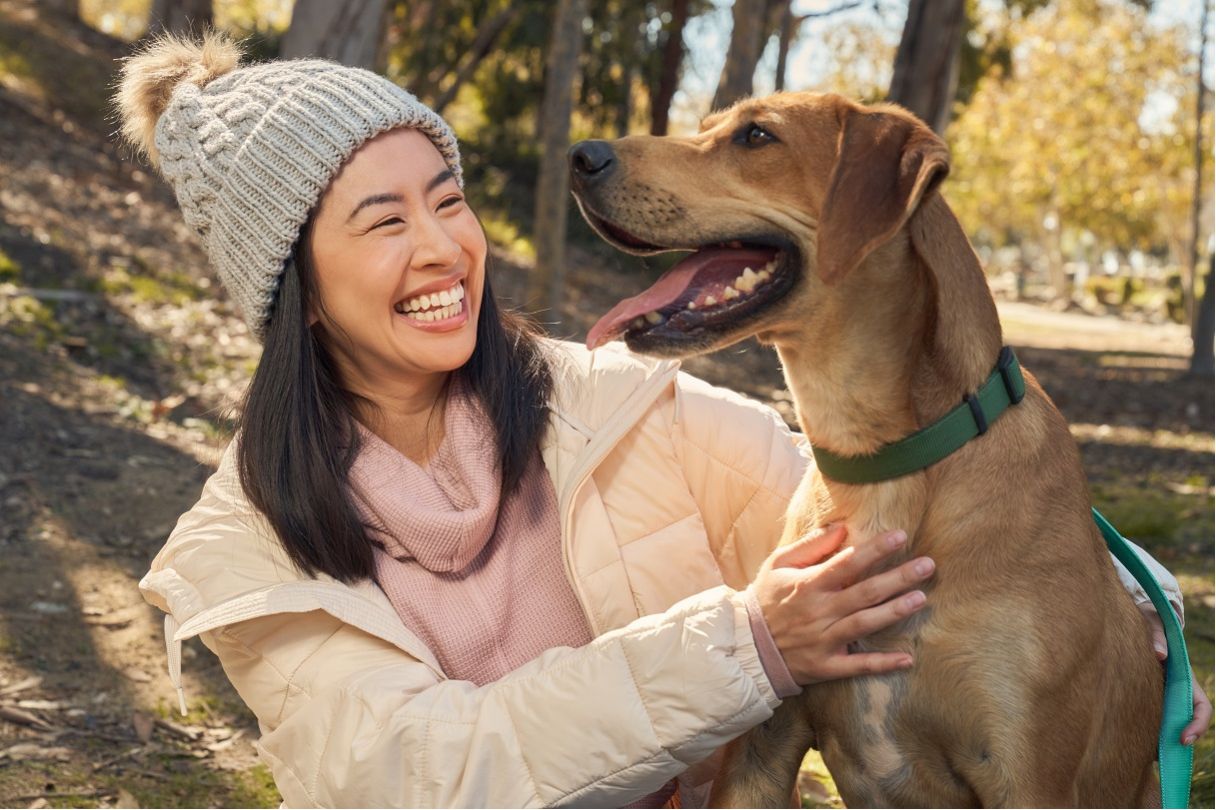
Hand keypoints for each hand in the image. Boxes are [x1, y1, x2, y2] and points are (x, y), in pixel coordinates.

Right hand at [750, 524, 933, 684]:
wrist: (747, 645)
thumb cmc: (766, 599)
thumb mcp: (778, 565)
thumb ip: (810, 546)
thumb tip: (840, 528)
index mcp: (808, 585)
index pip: (847, 563)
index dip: (874, 549)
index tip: (901, 536)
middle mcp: (819, 611)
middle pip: (864, 592)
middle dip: (898, 578)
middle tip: (928, 565)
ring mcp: (823, 640)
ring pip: (864, 624)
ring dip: (894, 611)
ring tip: (921, 598)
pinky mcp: (826, 665)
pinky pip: (857, 665)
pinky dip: (882, 663)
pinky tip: (907, 658)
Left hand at [1135, 602, 1211, 744]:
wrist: (1139, 625)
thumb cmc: (1151, 626)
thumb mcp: (1155, 626)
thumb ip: (1157, 637)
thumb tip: (1159, 654)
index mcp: (1186, 681)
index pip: (1201, 709)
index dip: (1197, 726)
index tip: (1183, 739)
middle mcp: (1177, 692)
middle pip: (1183, 724)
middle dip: (1174, 742)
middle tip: (1158, 755)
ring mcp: (1162, 697)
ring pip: (1166, 724)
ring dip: (1158, 740)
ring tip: (1140, 751)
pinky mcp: (1146, 698)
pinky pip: (1149, 719)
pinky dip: (1142, 730)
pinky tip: (1126, 738)